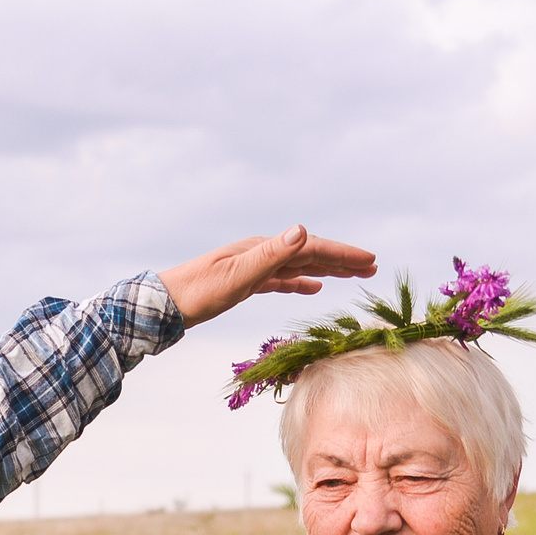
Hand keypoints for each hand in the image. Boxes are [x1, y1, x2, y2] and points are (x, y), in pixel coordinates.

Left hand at [157, 226, 376, 326]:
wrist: (162, 305)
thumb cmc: (197, 292)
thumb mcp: (238, 275)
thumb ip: (271, 254)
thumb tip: (302, 229)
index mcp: (263, 248)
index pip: (312, 247)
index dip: (343, 254)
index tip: (371, 261)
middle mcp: (260, 252)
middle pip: (310, 252)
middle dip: (342, 259)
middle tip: (373, 267)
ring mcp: (252, 266)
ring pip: (299, 265)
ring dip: (326, 269)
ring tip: (352, 275)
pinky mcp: (244, 283)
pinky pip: (282, 279)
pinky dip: (301, 281)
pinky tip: (312, 287)